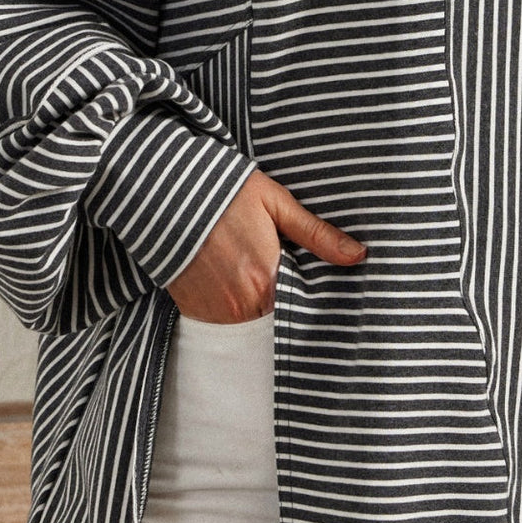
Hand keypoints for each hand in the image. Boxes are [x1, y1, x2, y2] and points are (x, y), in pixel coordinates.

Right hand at [166, 169, 366, 324]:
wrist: (162, 193)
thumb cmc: (224, 192)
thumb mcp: (275, 203)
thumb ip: (317, 234)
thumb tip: (358, 255)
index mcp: (269, 276)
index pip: (304, 309)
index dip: (313, 305)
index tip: (325, 302)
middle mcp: (244, 303)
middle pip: (280, 324)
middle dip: (290, 314)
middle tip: (299, 301)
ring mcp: (217, 312)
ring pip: (254, 330)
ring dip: (265, 319)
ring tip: (267, 297)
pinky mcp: (194, 312)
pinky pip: (225, 328)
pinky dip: (237, 319)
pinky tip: (242, 297)